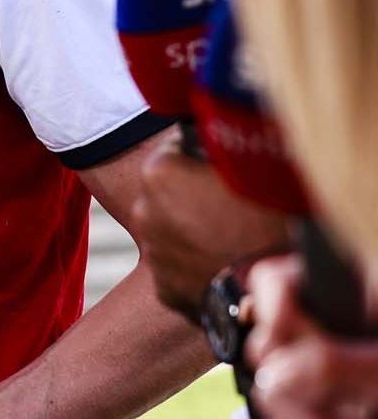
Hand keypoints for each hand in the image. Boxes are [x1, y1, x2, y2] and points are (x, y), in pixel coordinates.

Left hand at [132, 132, 288, 317]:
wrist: (277, 294)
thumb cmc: (274, 222)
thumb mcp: (257, 167)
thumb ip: (228, 144)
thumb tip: (225, 124)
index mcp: (158, 172)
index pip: (175, 149)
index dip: (204, 157)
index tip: (228, 168)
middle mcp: (142, 210)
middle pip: (170, 192)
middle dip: (195, 195)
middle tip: (237, 206)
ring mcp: (152, 252)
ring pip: (175, 230)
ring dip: (196, 231)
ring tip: (238, 240)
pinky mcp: (164, 288)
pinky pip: (182, 268)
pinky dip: (200, 266)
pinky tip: (230, 266)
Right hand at [246, 254, 377, 418]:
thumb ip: (332, 365)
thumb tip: (272, 378)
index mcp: (332, 298)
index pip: (270, 283)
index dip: (274, 314)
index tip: (298, 342)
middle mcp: (310, 333)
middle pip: (262, 352)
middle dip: (307, 392)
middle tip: (359, 407)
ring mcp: (302, 377)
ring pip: (268, 402)